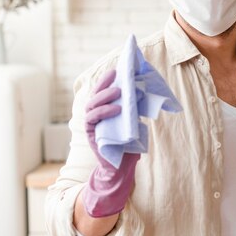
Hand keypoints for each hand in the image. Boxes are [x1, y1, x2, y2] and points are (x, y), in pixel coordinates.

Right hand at [82, 69, 140, 217]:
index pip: (103, 91)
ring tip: (118, 91)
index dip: (107, 80)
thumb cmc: (129, 142)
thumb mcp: (134, 121)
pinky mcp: (91, 134)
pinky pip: (93, 119)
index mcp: (104, 110)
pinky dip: (104, 111)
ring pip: (92, 105)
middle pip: (95, 94)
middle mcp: (95, 115)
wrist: (122, 166)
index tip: (117, 69)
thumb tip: (144, 90)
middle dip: (104, 84)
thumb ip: (135, 108)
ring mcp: (92, 124)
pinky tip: (117, 109)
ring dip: (104, 96)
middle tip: (116, 76)